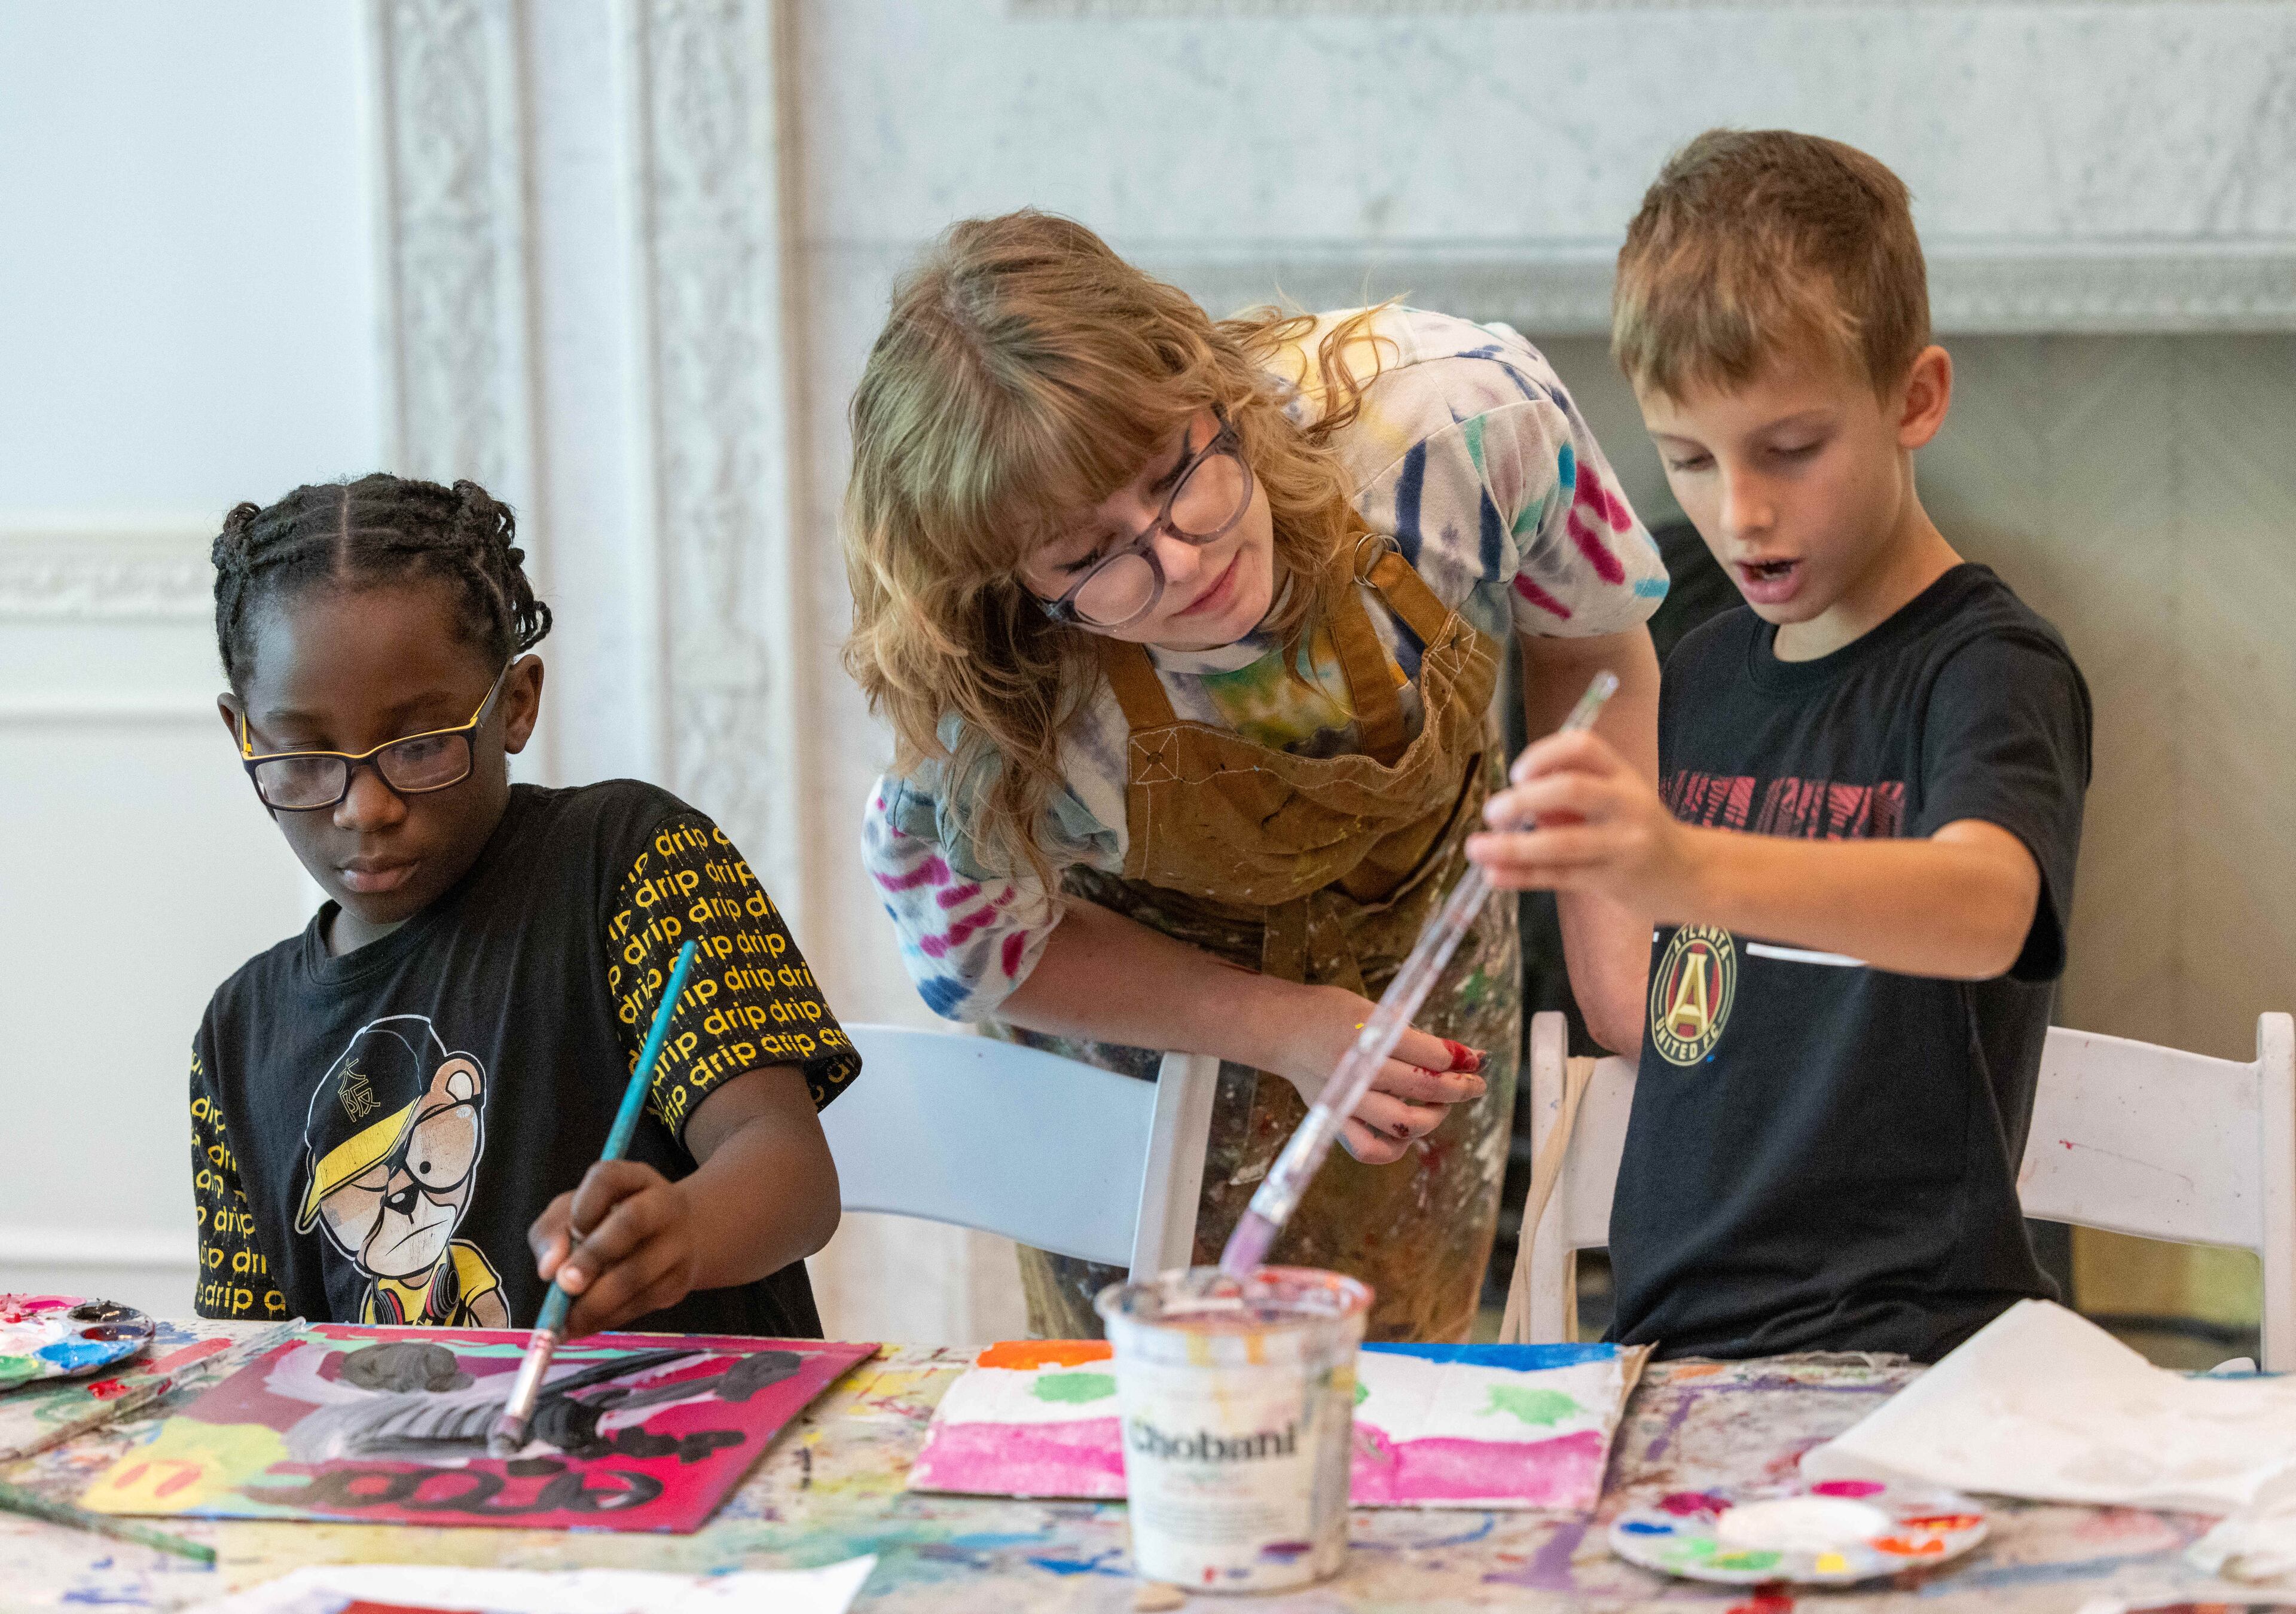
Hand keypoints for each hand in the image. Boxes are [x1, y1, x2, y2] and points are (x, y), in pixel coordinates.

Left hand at [528, 1160, 700, 1337]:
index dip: (584, 1206)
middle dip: (593, 1256)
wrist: (673, 1240)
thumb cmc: (609, 1223)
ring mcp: (677, 1244)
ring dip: (597, 1303)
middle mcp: (663, 1204)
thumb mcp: (573, 1215)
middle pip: (631, 1222)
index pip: (608, 1178)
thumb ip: (551, 1234)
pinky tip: (585, 1324)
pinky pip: (641, 1304)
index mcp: (634, 1178)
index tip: (573, 1230)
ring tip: (567, 1321)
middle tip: (565, 1286)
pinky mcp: (679, 1282)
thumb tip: (549, 1269)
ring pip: (638, 1274)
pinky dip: (608, 1319)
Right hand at [1262, 984, 1488, 1165]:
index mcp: (1367, 1035)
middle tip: (1474, 1085)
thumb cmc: (1327, 1012)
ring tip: (1440, 1106)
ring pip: (1403, 1124)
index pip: (1430, 1054)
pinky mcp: (1335, 1121)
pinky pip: (1370, 1150)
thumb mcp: (1372, 1010)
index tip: (1476, 1058)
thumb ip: (1411, 1033)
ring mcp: (1346, 1101)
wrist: (1280, 1030)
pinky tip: (1408, 1133)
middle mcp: (1357, 1071)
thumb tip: (1459, 1054)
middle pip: (1423, 1088)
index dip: (1461, 1058)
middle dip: (1459, 1087)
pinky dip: (1395, 1149)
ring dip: (1433, 1117)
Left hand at [1467, 728, 1693, 908]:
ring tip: (1475, 848)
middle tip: (1492, 812)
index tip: (1517, 772)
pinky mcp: (1614, 880)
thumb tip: (1511, 806)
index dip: (1544, 754)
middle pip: (1572, 790)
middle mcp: (1627, 803)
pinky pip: (1560, 877)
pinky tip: (1494, 875)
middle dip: (1524, 800)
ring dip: (1513, 846)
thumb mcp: (1614, 798)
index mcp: (1623, 773)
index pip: (1583, 746)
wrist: (1691, 875)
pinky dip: (1523, 876)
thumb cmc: (1636, 828)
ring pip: (1562, 844)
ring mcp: (1623, 844)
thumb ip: (1568, 796)